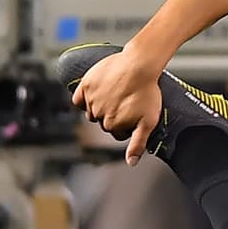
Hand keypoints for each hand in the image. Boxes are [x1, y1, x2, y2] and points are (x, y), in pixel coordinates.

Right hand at [70, 46, 162, 164]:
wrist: (140, 65)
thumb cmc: (147, 92)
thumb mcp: (148, 122)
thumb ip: (138, 144)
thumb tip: (131, 163)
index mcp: (113, 125)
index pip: (116, 132)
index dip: (127, 124)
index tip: (135, 113)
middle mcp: (98, 115)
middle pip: (103, 121)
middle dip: (114, 115)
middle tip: (127, 101)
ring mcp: (91, 100)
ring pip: (92, 110)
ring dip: (101, 106)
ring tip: (116, 94)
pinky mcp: (86, 85)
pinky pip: (78, 98)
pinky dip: (84, 98)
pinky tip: (97, 93)